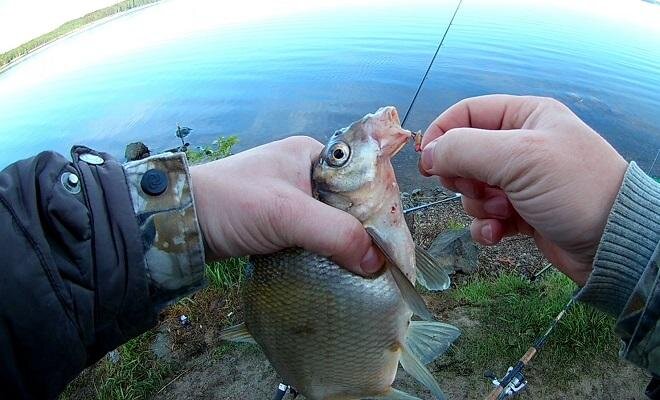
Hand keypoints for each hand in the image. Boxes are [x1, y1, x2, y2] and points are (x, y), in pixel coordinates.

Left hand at [190, 136, 382, 274]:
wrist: (181, 222)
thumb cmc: (232, 202)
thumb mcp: (287, 213)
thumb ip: (336, 234)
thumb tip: (378, 262)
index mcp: (315, 154)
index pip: (365, 177)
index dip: (382, 207)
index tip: (394, 240)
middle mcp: (308, 172)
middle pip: (352, 202)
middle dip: (365, 230)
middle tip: (382, 260)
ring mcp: (293, 197)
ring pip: (334, 221)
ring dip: (345, 243)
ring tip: (365, 268)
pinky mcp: (281, 221)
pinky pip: (315, 235)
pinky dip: (326, 251)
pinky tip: (337, 268)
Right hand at [419, 95, 627, 284]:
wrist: (614, 244)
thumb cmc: (574, 188)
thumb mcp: (519, 157)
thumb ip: (464, 149)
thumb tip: (427, 154)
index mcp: (525, 116)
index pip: (465, 114)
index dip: (442, 135)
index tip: (428, 163)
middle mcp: (521, 145)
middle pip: (464, 154)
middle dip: (463, 177)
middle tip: (476, 188)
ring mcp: (521, 181)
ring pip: (472, 189)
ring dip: (478, 205)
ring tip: (504, 213)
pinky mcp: (521, 213)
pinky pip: (486, 216)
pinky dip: (486, 227)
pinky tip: (500, 234)